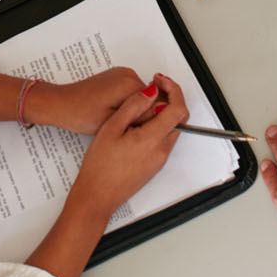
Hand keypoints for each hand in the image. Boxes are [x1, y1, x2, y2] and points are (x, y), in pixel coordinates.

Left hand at [31, 67, 147, 134]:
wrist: (61, 104)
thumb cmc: (80, 113)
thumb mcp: (113, 121)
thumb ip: (140, 117)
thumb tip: (161, 115)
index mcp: (129, 84)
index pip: (156, 102)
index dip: (149, 119)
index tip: (138, 129)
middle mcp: (127, 74)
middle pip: (150, 98)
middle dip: (142, 114)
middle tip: (126, 127)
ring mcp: (121, 74)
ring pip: (141, 96)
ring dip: (135, 109)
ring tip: (117, 121)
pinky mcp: (115, 78)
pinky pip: (131, 92)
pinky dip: (128, 103)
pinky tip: (114, 113)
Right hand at [65, 75, 187, 214]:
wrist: (97, 196)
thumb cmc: (100, 166)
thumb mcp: (112, 127)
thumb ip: (134, 106)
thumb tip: (150, 91)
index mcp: (152, 139)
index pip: (177, 108)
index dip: (172, 89)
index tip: (159, 80)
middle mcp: (161, 150)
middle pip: (179, 117)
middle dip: (170, 98)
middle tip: (152, 88)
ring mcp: (160, 159)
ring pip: (172, 128)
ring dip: (163, 112)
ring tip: (141, 105)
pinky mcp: (154, 164)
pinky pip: (163, 139)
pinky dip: (157, 125)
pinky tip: (137, 123)